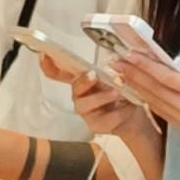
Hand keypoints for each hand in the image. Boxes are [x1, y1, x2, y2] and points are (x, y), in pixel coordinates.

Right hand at [37, 43, 160, 162]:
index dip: (49, 65)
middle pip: (73, 87)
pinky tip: (129, 107)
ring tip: (117, 93)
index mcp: (81, 80)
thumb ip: (109, 68)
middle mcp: (79, 95)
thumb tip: (111, 58)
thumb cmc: (122, 91)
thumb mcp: (116, 76)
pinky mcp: (95, 125)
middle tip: (93, 75)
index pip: (58, 72)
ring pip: (84, 105)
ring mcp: (85, 111)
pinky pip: (104, 119)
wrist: (135, 114)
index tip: (44, 54)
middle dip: (82, 81)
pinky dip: (119, 112)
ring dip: (101, 97)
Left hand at [103, 32, 179, 152]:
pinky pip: (163, 113)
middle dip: (134, 75)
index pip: (165, 77)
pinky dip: (149, 101)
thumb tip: (177, 71)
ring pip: (154, 103)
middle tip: (116, 62)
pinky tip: (139, 91)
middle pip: (154, 90)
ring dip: (137, 88)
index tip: (129, 55)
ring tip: (122, 75)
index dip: (144, 65)